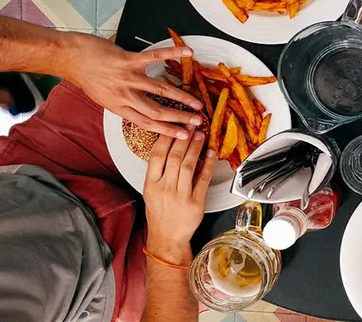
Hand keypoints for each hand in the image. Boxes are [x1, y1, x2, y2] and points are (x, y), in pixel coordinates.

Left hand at [65, 34, 203, 138]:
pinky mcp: (128, 60)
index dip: (168, 131)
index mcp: (119, 107)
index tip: (184, 136)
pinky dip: (173, 54)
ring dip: (182, 97)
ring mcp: (128, 78)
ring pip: (161, 90)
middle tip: (198, 121)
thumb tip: (140, 108)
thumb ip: (123, 104)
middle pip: (158, 111)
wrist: (70, 58)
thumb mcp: (103, 98)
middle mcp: (125, 96)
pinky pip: (155, 57)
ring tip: (197, 102)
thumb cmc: (86, 77)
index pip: (147, 123)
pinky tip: (188, 53)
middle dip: (180, 118)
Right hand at [143, 131, 215, 263]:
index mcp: (151, 184)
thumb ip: (158, 171)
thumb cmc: (159, 213)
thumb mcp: (151, 191)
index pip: (157, 155)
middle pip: (174, 157)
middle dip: (184, 138)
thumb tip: (170, 147)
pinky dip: (208, 165)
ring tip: (201, 135)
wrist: (167, 238)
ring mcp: (180, 196)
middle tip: (191, 124)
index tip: (174, 125)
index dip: (166, 138)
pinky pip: (203, 179)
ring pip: (188, 165)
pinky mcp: (195, 203)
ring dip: (196, 147)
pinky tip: (211, 154)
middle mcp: (164, 188)